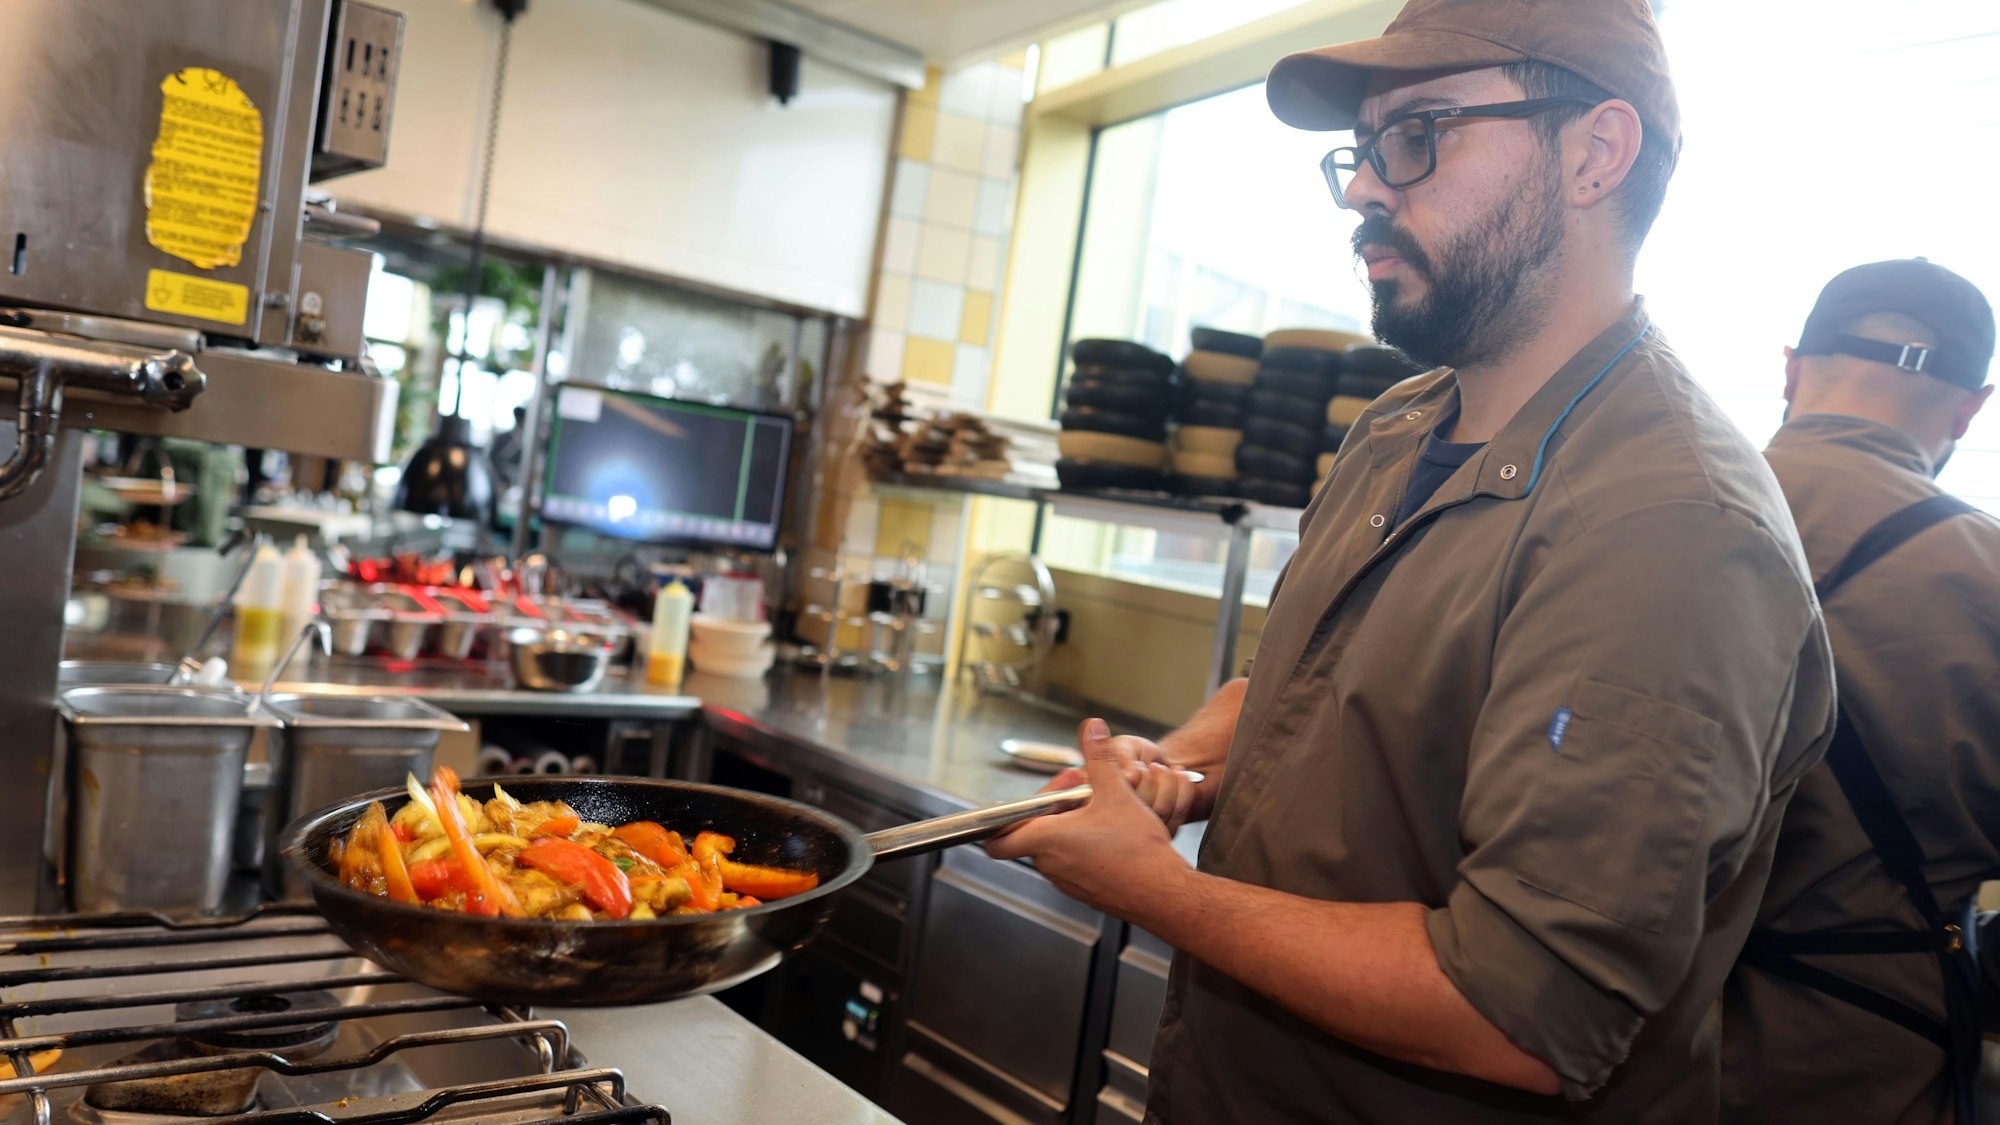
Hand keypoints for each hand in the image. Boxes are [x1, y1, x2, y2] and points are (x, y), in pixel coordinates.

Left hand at [983, 718, 1193, 920]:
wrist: (1161, 893)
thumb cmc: (1136, 850)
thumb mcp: (1117, 793)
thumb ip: (1099, 757)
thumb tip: (1092, 729)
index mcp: (1047, 838)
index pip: (997, 839)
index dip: (996, 823)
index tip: (1001, 810)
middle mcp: (1049, 864)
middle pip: (1031, 834)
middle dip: (1051, 810)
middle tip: (1077, 794)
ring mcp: (1065, 881)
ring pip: (1052, 848)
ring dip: (1066, 829)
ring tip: (1095, 814)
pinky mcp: (1082, 890)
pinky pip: (1070, 863)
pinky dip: (1080, 847)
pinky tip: (1106, 837)